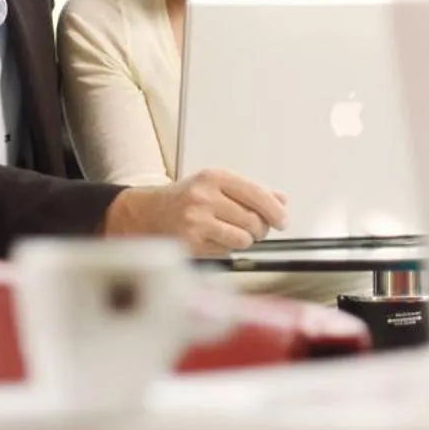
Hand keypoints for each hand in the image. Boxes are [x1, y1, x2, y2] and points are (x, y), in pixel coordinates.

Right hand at [103, 168, 288, 256]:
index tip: (283, 220)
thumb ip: (250, 191)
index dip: (275, 210)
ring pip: (243, 238)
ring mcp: (196, 221)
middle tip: (256, 229)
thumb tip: (281, 200)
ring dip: (245, 240)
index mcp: (214, 177)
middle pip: (253, 220)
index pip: (257, 194)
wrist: (145, 214)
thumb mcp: (216, 185)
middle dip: (260, 228)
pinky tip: (214, 240)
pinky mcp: (190, 242)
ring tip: (233, 233)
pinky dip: (227, 249)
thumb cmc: (184, 199)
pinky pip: (227, 251)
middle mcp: (204, 196)